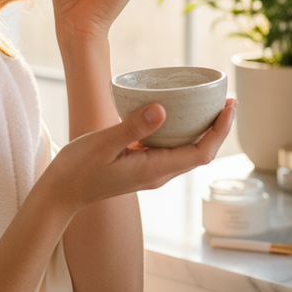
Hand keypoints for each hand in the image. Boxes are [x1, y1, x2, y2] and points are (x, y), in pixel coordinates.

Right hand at [43, 98, 237, 214]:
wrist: (62, 191)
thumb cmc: (79, 169)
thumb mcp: (104, 144)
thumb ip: (133, 127)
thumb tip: (163, 109)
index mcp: (155, 170)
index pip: (201, 153)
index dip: (219, 131)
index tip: (229, 107)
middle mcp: (159, 173)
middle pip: (200, 152)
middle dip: (218, 128)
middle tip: (228, 100)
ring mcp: (151, 171)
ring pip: (187, 151)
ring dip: (203, 130)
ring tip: (210, 104)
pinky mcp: (142, 165)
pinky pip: (170, 148)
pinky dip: (181, 131)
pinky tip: (176, 114)